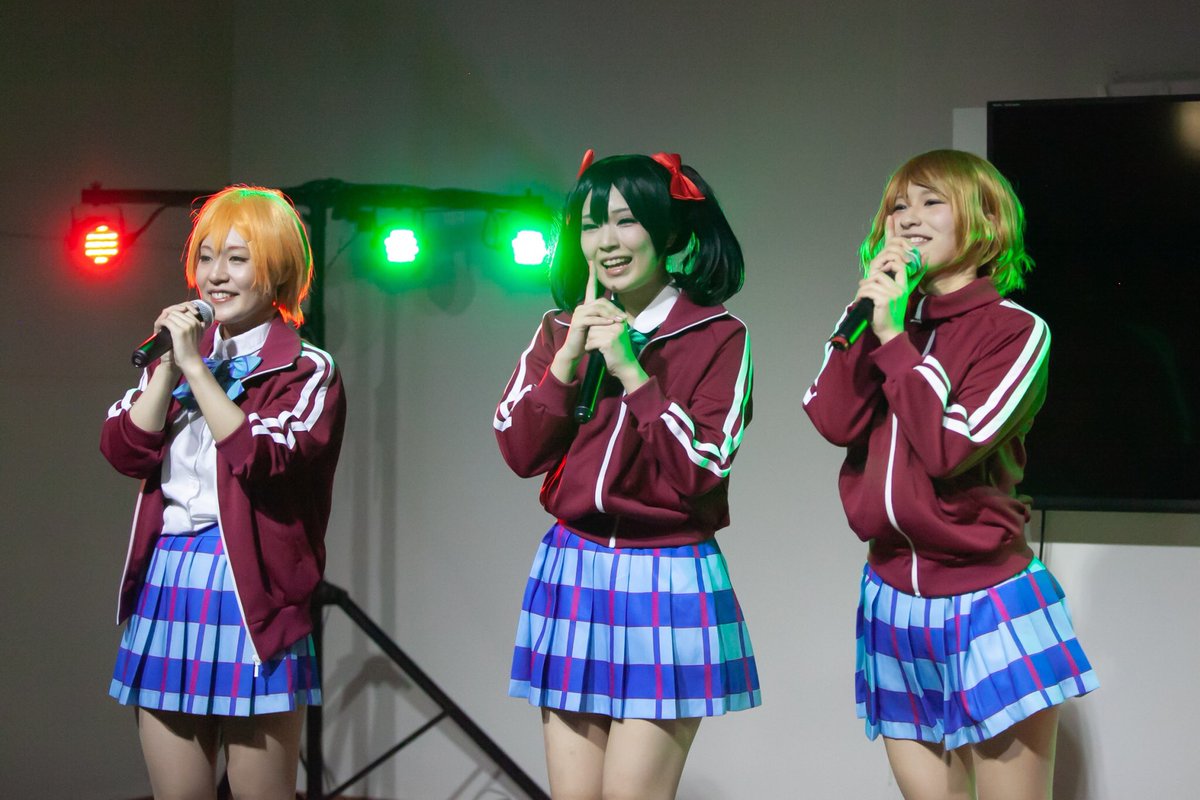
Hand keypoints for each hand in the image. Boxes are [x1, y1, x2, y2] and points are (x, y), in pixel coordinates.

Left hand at [151, 302, 205, 370]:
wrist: (190, 362)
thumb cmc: (192, 350)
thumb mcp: (197, 336)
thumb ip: (196, 326)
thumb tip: (191, 318)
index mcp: (198, 323)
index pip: (185, 310)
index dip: (176, 314)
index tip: (171, 322)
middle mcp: (194, 322)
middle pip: (177, 312)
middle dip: (169, 317)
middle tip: (165, 325)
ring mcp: (187, 326)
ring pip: (171, 315)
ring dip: (165, 320)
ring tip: (162, 327)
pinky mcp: (178, 331)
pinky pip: (166, 321)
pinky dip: (161, 324)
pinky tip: (160, 329)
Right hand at [551, 263, 627, 378]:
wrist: (575, 350)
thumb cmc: (587, 338)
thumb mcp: (598, 325)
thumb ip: (605, 317)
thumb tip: (618, 313)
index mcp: (586, 306)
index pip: (590, 287)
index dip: (591, 275)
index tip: (591, 262)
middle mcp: (581, 307)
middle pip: (601, 301)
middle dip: (614, 308)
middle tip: (624, 318)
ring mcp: (579, 314)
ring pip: (598, 309)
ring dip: (611, 314)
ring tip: (620, 321)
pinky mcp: (578, 322)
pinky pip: (593, 319)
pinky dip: (603, 321)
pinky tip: (610, 324)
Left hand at [856, 215, 922, 342]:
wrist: (888, 332)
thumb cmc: (884, 313)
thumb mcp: (884, 293)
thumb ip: (881, 279)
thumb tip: (873, 269)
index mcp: (903, 280)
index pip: (900, 254)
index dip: (894, 235)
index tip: (891, 218)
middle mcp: (902, 284)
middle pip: (888, 260)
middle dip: (875, 267)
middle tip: (867, 281)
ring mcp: (895, 291)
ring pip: (874, 276)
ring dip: (865, 286)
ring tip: (864, 296)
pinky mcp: (886, 298)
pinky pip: (869, 288)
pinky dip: (862, 294)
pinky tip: (863, 300)